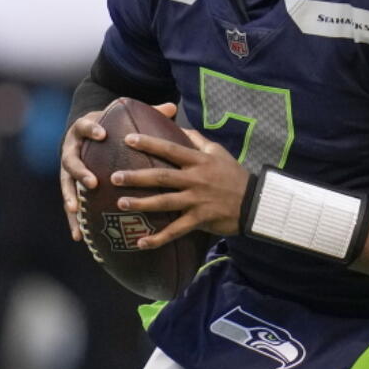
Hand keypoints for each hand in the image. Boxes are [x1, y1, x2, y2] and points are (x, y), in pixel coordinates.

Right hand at [57, 101, 178, 240]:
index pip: (84, 126)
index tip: (102, 134)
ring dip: (70, 197)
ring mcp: (68, 170)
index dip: (91, 129)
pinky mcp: (70, 187)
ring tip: (77, 209)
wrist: (85, 133)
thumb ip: (144, 112)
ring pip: (66, 184)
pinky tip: (80, 236)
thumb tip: (172, 106)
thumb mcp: (122, 116)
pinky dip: (74, 220)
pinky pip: (71, 205)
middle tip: (93, 182)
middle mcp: (71, 149)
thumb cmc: (110, 125)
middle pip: (70, 159)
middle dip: (81, 171)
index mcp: (83, 130)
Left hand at [110, 128, 250, 249]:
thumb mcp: (218, 152)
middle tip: (114, 176)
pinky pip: (176, 230)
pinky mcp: (200, 220)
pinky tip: (141, 242)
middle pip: (162, 177)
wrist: (254, 201)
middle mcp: (196, 179)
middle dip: (136, 177)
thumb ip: (197, 139)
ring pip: (165, 202)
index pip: (170, 149)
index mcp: (199, 161)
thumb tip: (178, 126)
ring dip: (141, 204)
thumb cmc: (233, 175)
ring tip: (121, 203)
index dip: (149, 143)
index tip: (128, 139)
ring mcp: (197, 201)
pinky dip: (158, 238)